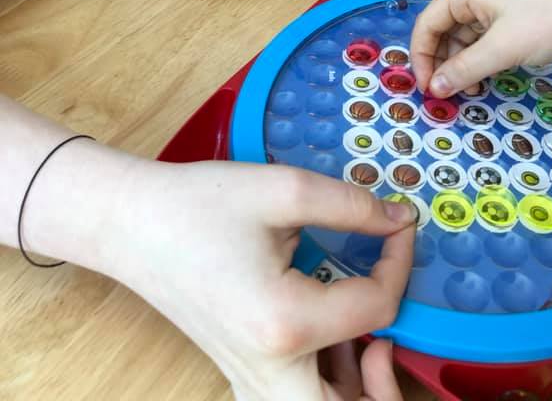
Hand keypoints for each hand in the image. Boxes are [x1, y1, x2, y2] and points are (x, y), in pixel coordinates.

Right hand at [113, 161, 415, 400]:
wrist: (133, 223)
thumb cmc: (198, 205)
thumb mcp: (284, 189)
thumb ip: (352, 207)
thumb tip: (396, 221)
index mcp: (284, 324)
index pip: (376, 309)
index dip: (400, 261)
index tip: (397, 226)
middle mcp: (268, 370)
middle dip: (385, 385)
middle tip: (388, 337)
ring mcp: (250, 379)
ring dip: (358, 388)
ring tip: (364, 339)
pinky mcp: (242, 372)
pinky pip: (298, 399)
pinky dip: (328, 382)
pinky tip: (333, 339)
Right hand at [410, 0, 551, 97]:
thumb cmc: (547, 23)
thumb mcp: (502, 50)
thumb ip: (464, 70)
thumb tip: (435, 90)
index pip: (427, 24)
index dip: (422, 58)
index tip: (427, 90)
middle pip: (442, 31)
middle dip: (441, 64)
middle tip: (444, 95)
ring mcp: (492, 4)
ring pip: (461, 39)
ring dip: (460, 66)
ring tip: (468, 92)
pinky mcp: (508, 18)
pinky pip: (480, 41)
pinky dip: (477, 62)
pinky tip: (481, 81)